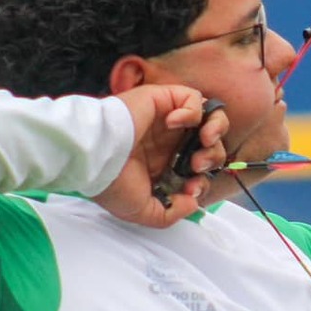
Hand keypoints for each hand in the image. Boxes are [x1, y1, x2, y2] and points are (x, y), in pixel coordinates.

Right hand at [93, 85, 228, 227]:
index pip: (200, 170)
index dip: (203, 180)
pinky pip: (193, 98)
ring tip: (202, 142)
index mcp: (164, 166)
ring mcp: (167, 120)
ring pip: (209, 117)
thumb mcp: (142, 212)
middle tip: (196, 166)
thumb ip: (171, 213)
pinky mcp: (163, 100)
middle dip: (213, 158)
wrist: (95, 158)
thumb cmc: (112, 183)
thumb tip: (193, 202)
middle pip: (211, 145)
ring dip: (215, 131)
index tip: (191, 188)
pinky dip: (193, 111)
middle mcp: (169, 143)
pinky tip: (174, 124)